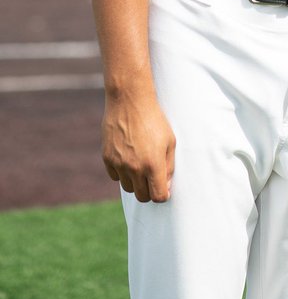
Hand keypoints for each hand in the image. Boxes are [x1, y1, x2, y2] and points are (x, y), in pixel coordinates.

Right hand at [101, 88, 175, 202]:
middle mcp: (135, 168)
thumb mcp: (170, 140)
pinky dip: (122, 172)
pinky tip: (128, 158)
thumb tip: (166, 186)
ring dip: (135, 182)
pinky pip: (115, 176)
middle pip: (142, 196)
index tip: (164, 188)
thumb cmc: (154, 119)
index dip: (163, 194)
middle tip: (152, 177)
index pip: (158, 196)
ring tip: (140, 164)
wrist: (130, 101)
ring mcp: (119, 164)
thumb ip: (169, 166)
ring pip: (128, 188)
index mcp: (153, 164)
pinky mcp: (107, 158)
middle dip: (149, 190)